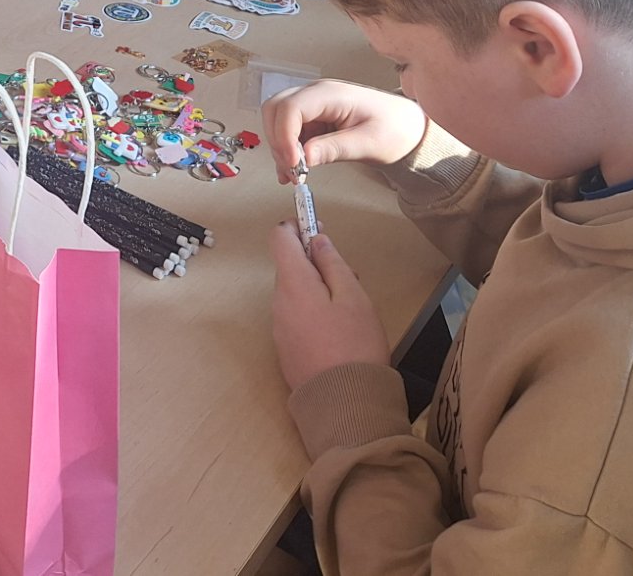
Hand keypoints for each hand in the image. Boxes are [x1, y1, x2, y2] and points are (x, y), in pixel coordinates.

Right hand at [261, 79, 427, 181]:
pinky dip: (286, 149)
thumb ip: (335, 149)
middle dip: (277, 141)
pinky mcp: (313, 117)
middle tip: (291, 170)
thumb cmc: (394, 129)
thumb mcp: (368, 143)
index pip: (290, 108)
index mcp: (330, 94)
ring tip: (295, 174)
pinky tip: (295, 169)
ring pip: (277, 120)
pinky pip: (288, 130)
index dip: (284, 136)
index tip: (292, 164)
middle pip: (276, 109)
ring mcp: (313, 105)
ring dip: (279, 147)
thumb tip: (303, 158)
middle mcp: (316, 94)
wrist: (407, 127)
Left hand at [270, 225, 390, 391]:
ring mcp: (279, 329)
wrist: (344, 405)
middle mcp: (277, 303)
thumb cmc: (355, 344)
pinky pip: (296, 317)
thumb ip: (333, 264)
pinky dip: (313, 312)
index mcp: (292, 284)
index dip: (297, 227)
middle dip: (315, 264)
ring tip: (349, 309)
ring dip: (316, 290)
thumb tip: (317, 239)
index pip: (280, 238)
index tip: (319, 230)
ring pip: (294, 293)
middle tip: (349, 277)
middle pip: (289, 267)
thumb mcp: (354, 297)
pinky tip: (339, 331)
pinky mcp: (286, 350)